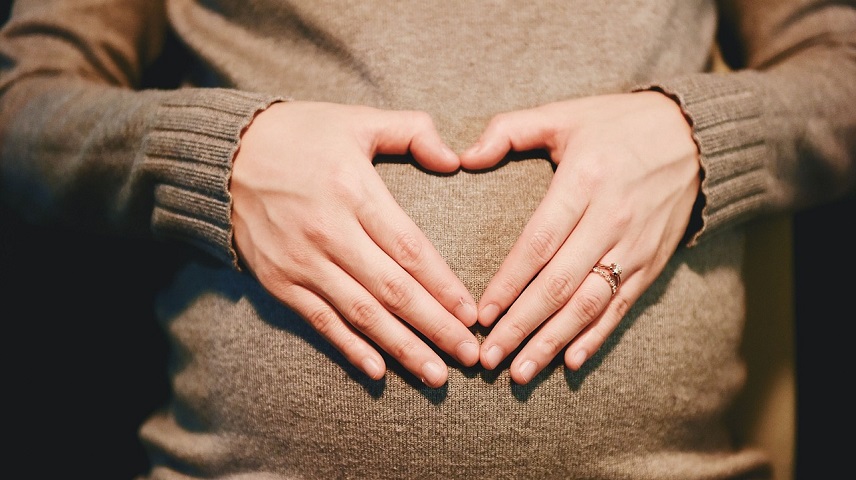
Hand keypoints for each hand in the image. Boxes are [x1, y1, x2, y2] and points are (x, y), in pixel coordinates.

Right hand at [231, 101, 479, 386]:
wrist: (223, 154)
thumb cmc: (299, 135)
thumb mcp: (357, 119)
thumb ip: (411, 131)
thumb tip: (454, 159)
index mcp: (353, 191)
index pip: (410, 249)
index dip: (444, 286)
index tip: (472, 314)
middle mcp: (329, 232)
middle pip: (392, 291)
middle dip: (435, 327)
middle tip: (469, 357)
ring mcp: (301, 261)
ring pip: (361, 314)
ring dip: (401, 348)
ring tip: (436, 376)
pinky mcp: (279, 280)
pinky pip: (320, 321)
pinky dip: (349, 347)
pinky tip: (378, 371)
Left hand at [459, 92, 700, 383]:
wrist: (695, 137)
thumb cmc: (617, 125)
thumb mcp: (563, 114)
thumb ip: (509, 130)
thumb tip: (462, 157)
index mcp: (584, 181)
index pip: (540, 243)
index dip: (509, 282)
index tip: (481, 314)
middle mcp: (611, 219)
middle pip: (560, 284)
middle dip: (522, 325)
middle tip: (489, 357)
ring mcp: (634, 246)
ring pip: (589, 304)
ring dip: (553, 341)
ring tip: (520, 371)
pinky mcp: (651, 263)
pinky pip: (621, 306)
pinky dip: (596, 337)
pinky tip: (570, 361)